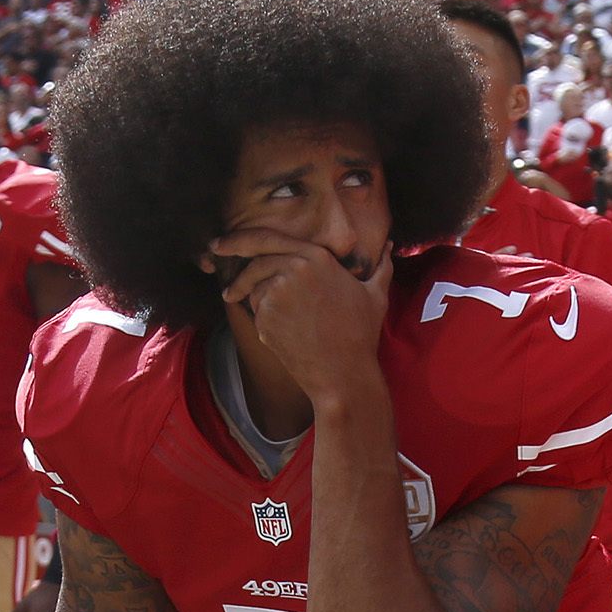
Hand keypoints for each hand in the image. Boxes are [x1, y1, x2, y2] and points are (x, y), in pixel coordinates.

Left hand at [203, 227, 390, 404]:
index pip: (267, 237)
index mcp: (316, 256)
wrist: (343, 374)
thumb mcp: (376, 295)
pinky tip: (285, 333)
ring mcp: (276, 293)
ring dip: (255, 296)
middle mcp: (292, 269)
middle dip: (233, 263)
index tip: (222, 242)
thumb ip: (380, 266)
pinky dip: (264, 319)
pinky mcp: (265, 317)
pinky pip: (256, 312)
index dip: (238, 238)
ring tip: (277, 315)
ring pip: (254, 288)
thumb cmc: (361, 335)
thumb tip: (391, 247)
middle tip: (220, 269)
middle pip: (254, 261)